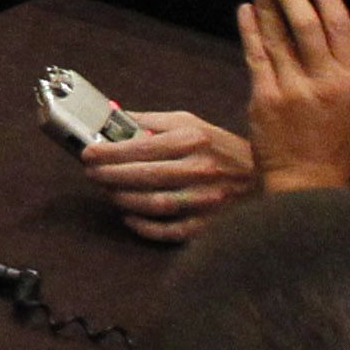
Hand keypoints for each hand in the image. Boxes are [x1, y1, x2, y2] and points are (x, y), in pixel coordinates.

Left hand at [80, 108, 257, 244]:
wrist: (261, 176)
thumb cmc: (219, 147)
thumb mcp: (190, 123)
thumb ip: (151, 122)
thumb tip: (114, 119)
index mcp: (193, 140)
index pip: (143, 147)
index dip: (110, 152)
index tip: (88, 153)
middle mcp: (200, 169)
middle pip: (145, 176)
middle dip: (110, 175)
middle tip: (91, 173)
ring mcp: (205, 199)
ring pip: (154, 204)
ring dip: (124, 198)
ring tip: (107, 191)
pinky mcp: (208, 224)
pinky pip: (170, 230)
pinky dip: (145, 226)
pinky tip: (129, 216)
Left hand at [240, 0, 349, 193]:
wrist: (308, 185)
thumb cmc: (334, 145)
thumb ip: (339, 69)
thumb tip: (320, 27)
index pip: (340, 24)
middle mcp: (325, 82)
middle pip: (306, 23)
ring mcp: (293, 91)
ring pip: (277, 36)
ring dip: (266, 4)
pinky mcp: (264, 101)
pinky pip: (255, 56)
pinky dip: (250, 30)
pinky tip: (245, 11)